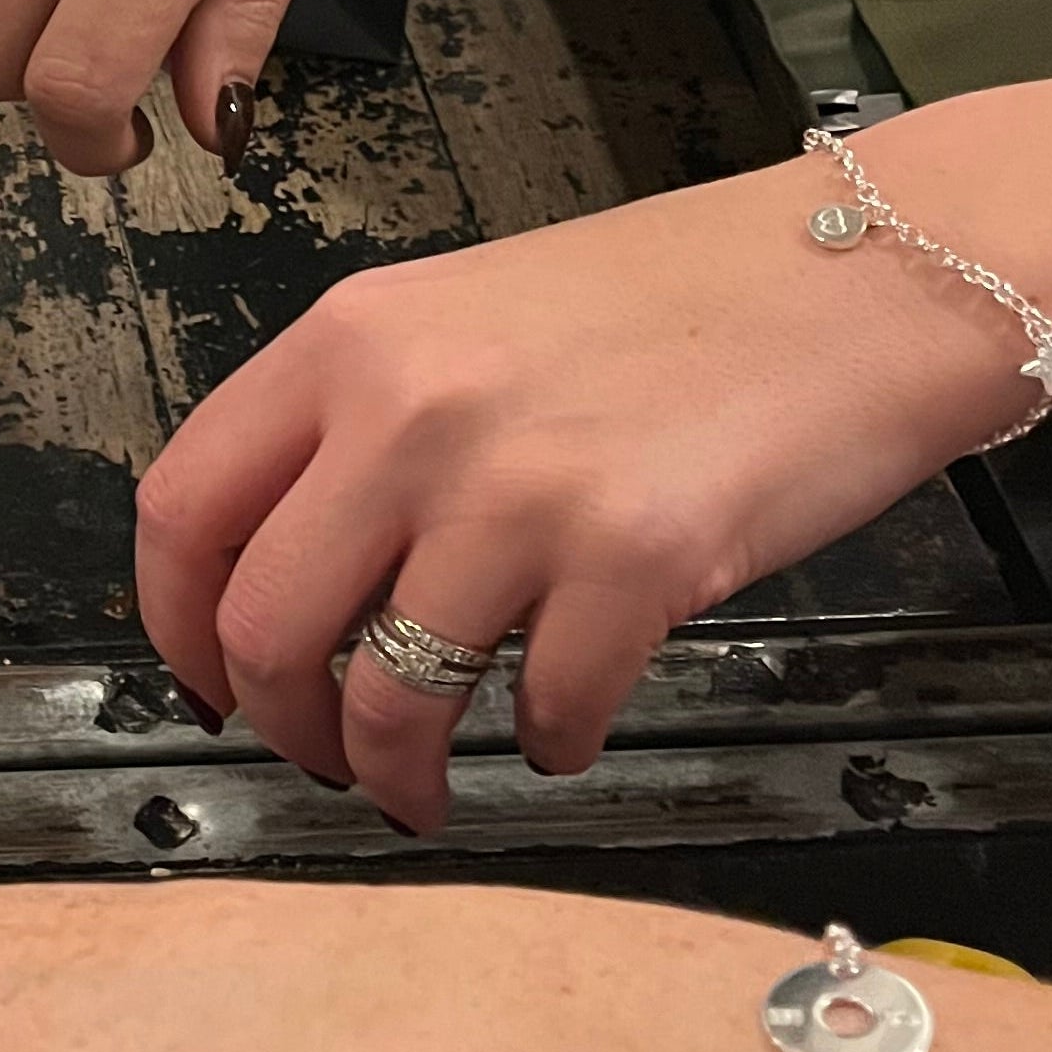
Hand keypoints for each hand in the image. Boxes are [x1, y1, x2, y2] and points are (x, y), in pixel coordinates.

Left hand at [134, 158, 1014, 830]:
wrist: (876, 268)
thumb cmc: (680, 300)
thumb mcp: (467, 318)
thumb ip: (363, 424)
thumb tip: (287, 570)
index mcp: (350, 341)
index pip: (184, 507)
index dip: (175, 624)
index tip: (207, 679)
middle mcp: (411, 411)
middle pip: (264, 628)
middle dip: (281, 725)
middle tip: (321, 755)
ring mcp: (518, 489)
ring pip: (387, 696)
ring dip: (396, 771)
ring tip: (423, 783)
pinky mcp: (634, 560)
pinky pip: (545, 710)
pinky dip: (546, 744)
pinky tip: (563, 725)